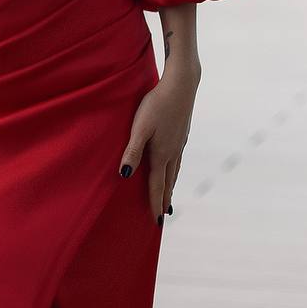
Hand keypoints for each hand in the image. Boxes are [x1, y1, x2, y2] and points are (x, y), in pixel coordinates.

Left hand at [117, 56, 200, 224]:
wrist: (182, 85)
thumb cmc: (157, 105)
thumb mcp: (140, 127)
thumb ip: (132, 151)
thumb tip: (124, 176)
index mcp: (161, 154)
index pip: (156, 185)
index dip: (154, 203)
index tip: (155, 222)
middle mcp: (173, 152)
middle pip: (168, 182)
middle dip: (164, 199)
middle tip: (163, 216)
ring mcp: (179, 143)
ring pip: (175, 171)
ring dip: (170, 186)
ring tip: (169, 197)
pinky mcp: (182, 133)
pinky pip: (178, 160)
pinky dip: (174, 170)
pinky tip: (173, 166)